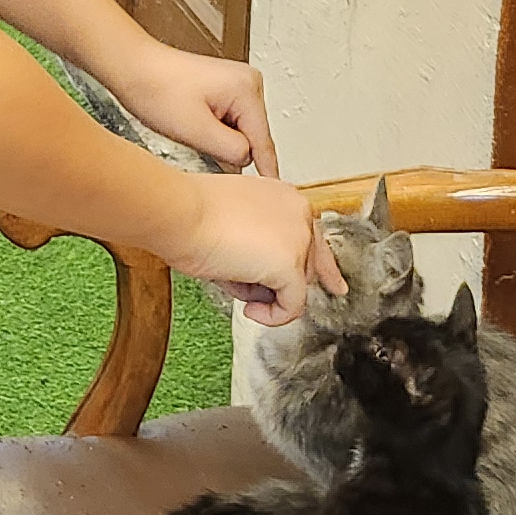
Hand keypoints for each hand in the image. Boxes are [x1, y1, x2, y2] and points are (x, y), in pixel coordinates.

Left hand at [109, 42, 283, 176]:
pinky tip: (194, 125)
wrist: (134, 68)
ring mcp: (238, 84)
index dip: (265, 170)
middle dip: (229, 149)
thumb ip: (231, 152)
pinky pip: (230, 123)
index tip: (272, 192)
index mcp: (246, 89)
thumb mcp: (196, 131)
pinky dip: (215, 131)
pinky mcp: (226, 89)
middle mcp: (248, 82)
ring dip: (219, 140)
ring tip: (191, 127)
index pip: (263, 142)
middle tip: (198, 143)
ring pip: (241, 131)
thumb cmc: (156, 89)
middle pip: (253, 137)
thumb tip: (248, 161)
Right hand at [170, 171, 344, 327]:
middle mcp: (299, 213)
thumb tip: (263, 279)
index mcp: (285, 197)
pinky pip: (292, 307)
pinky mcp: (290, 265)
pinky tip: (250, 309)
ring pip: (296, 287)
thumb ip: (259, 242)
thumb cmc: (190, 215)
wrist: (180, 213)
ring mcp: (298, 239)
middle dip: (277, 284)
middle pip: (306, 265)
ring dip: (264, 294)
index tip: (335, 285)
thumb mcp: (233, 221)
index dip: (322, 266)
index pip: (312, 236)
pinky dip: (272, 316)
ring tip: (231, 279)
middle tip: (251, 293)